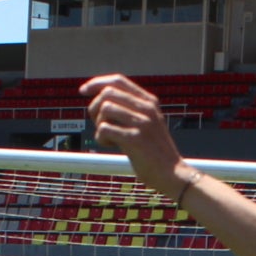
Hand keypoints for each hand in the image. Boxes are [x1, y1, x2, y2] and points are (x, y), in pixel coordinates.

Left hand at [83, 75, 191, 198]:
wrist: (172, 174)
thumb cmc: (154, 152)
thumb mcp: (147, 123)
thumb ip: (130, 110)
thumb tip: (100, 100)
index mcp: (149, 102)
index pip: (119, 81)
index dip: (98, 83)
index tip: (83, 90)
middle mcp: (147, 108)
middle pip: (108, 93)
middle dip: (95, 107)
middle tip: (98, 124)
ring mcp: (142, 123)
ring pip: (105, 109)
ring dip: (99, 124)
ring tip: (108, 137)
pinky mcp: (135, 139)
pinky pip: (105, 129)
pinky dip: (101, 138)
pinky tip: (111, 145)